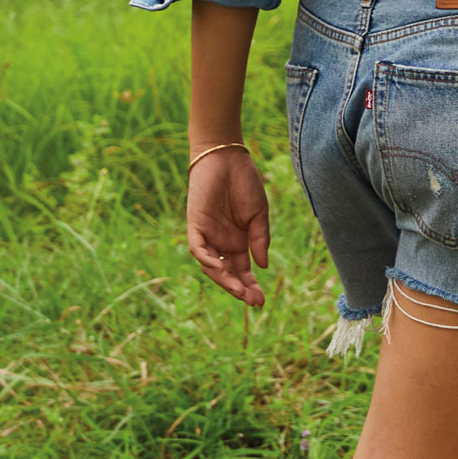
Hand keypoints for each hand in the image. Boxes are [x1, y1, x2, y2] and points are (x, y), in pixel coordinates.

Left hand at [185, 146, 270, 306]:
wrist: (227, 157)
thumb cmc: (244, 182)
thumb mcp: (259, 214)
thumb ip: (260, 239)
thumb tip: (262, 266)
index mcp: (238, 242)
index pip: (243, 271)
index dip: (251, 286)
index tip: (261, 300)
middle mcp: (221, 243)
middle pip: (228, 274)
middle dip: (239, 289)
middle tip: (253, 301)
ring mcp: (208, 235)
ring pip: (211, 267)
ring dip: (224, 280)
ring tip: (239, 290)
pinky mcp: (195, 225)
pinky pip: (198, 248)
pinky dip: (206, 260)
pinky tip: (218, 268)